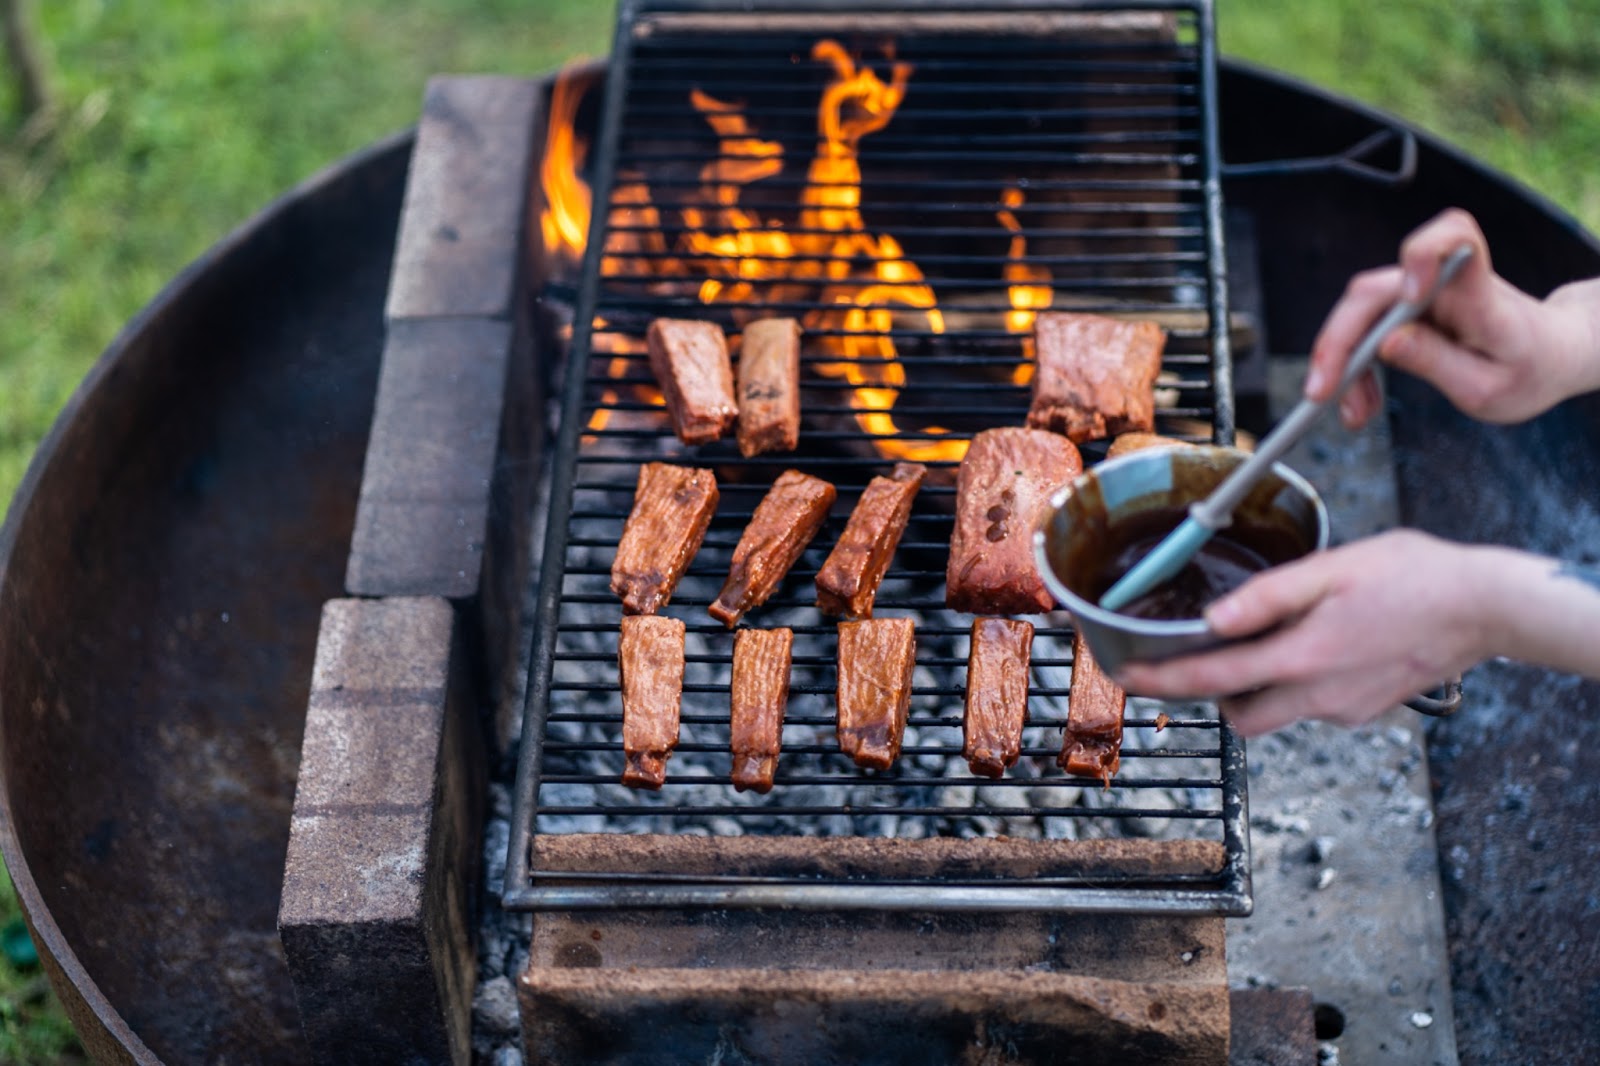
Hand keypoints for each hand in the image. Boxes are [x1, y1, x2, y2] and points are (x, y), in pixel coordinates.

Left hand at [1115, 531, 1492, 736]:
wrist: (1485, 608)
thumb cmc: (1415, 577)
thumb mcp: (1332, 569)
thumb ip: (1267, 596)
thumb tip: (1214, 617)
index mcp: (1302, 658)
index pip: (1212, 678)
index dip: (1163, 680)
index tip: (1129, 678)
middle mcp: (1319, 696)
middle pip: (1240, 715)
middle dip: (1210, 694)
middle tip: (1194, 660)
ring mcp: (1345, 709)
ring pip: (1277, 712)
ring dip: (1256, 686)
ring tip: (1266, 639)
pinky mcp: (1365, 709)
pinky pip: (1312, 704)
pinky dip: (1297, 682)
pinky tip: (1315, 644)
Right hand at [1306, 208, 1599, 427]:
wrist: (1546, 359)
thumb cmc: (1528, 370)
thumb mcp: (1488, 388)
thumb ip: (1437, 363)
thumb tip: (1385, 343)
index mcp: (1478, 293)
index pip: (1454, 237)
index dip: (1423, 253)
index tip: (1410, 295)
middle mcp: (1441, 284)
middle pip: (1372, 291)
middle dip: (1339, 341)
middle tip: (1321, 392)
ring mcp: (1418, 295)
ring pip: (1359, 316)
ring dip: (1343, 365)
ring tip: (1354, 414)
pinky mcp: (1403, 311)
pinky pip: (1364, 333)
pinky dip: (1354, 369)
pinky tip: (1360, 403)